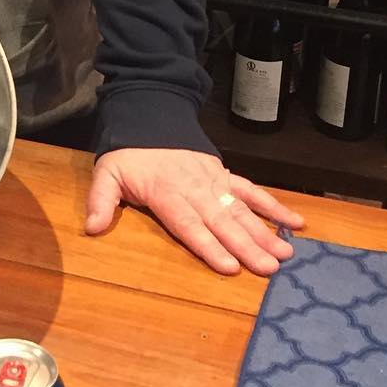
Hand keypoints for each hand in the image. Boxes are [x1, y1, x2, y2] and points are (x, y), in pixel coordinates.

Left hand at [84, 148, 305, 275]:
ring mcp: (213, 181)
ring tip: (285, 253)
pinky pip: (250, 190)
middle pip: (222, 222)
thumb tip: (92, 228)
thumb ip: (100, 201)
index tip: (229, 267)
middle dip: (246, 246)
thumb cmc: (128, 155)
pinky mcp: (224, 174)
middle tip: (270, 268)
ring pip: (241, 209)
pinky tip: (294, 223)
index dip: (208, 245)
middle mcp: (194, 189)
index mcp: (166, 194)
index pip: (189, 224)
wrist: (148, 117)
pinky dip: (273, 206)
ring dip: (264, 231)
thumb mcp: (106, 174)